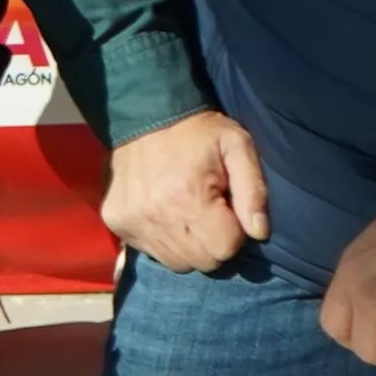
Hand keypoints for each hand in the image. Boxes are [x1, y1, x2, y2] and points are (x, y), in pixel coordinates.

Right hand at [101, 110, 271, 274]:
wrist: (143, 113)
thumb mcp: (237, 147)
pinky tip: (163, 213)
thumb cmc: (197, 132)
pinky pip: (150, 252)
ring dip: (188, 245)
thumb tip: (259, 233)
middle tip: (208, 211)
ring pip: (176, 262)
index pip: (225, 249)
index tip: (226, 209)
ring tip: (186, 213)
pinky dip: (162, 240)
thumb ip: (253, 191)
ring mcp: (132, 222)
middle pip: (201, 261)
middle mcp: (157, 215)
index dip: (233, 232)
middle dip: (212, 242)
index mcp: (190, 197)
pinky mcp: (116, 222)